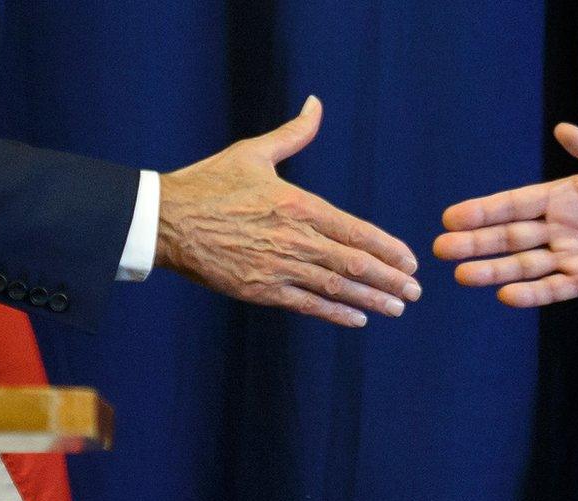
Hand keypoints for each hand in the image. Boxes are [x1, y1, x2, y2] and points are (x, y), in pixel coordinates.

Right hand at [155, 96, 420, 326]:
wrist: (163, 219)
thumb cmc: (208, 183)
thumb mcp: (254, 152)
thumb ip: (294, 134)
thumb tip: (316, 104)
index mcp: (299, 204)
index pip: (356, 230)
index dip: (387, 248)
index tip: (410, 261)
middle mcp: (295, 238)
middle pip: (354, 263)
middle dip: (390, 279)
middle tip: (415, 292)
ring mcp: (278, 267)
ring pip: (336, 287)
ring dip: (372, 299)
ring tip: (398, 308)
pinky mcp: (259, 290)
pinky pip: (306, 305)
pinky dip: (335, 313)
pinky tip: (359, 319)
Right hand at [433, 123, 577, 306]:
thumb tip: (563, 129)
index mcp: (564, 196)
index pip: (515, 204)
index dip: (484, 210)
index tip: (452, 217)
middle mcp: (560, 227)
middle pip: (509, 236)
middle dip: (476, 243)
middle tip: (441, 250)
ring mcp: (571, 256)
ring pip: (523, 265)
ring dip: (493, 270)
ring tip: (461, 275)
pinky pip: (552, 289)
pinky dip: (529, 294)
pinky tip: (504, 296)